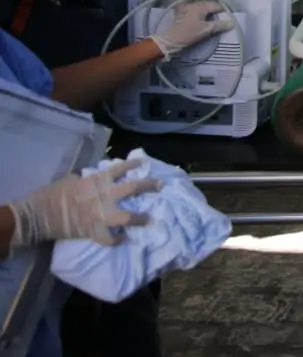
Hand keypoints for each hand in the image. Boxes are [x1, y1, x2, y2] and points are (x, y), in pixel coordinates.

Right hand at [7, 160, 160, 248]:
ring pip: (128, 217)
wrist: (38, 215)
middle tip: (161, 186)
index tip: (145, 164)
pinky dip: (116, 240)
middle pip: (133, 188)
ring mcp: (101, 215)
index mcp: (97, 180)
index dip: (135, 165)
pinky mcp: (94, 232)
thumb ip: (84, 178)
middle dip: (149, 186)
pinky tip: (122, 240)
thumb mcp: (70, 179)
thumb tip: (88, 178)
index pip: (121, 169)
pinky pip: (110, 238)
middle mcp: (104, 196)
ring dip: (140, 218)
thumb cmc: (52, 194)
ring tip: (149, 219)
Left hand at [152, 0, 232, 58]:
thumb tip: (232, 23)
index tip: (229, 16)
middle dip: (216, 10)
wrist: (170, 40)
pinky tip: (202, 18)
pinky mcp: (182, 12)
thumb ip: (220, 25)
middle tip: (223, 18)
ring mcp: (187, 7)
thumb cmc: (189, 34)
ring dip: (208, 11)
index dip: (224, 10)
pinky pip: (195, 9)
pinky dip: (201, 12)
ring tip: (214, 19)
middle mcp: (194, 3)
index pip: (217, 5)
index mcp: (200, 6)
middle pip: (209, 4)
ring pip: (202, 7)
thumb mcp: (206, 30)